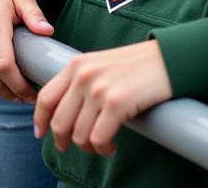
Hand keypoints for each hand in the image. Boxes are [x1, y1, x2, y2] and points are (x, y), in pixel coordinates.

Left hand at [35, 41, 172, 155]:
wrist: (167, 59)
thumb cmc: (136, 66)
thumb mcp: (100, 64)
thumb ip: (81, 81)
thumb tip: (65, 111)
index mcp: (77, 65)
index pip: (45, 97)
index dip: (40, 120)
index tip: (41, 133)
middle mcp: (84, 75)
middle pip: (59, 121)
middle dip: (63, 141)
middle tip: (73, 146)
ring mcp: (99, 89)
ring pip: (78, 135)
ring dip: (89, 147)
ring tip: (102, 144)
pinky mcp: (116, 103)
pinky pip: (98, 139)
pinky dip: (103, 149)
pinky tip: (111, 146)